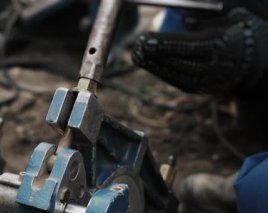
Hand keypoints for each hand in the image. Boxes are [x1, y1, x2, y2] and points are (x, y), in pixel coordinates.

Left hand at [132, 8, 267, 97]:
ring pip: (177, 75)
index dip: (165, 43)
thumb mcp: (227, 19)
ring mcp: (209, 80)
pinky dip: (163, 74)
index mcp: (221, 44)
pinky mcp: (204, 89)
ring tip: (137, 56)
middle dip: (155, 55)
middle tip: (137, 47)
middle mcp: (215, 65)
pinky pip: (180, 82)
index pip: (189, 45)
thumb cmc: (235, 33)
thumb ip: (206, 19)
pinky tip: (150, 65)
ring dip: (154, 66)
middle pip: (180, 61)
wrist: (254, 62)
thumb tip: (186, 20)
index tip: (146, 39)